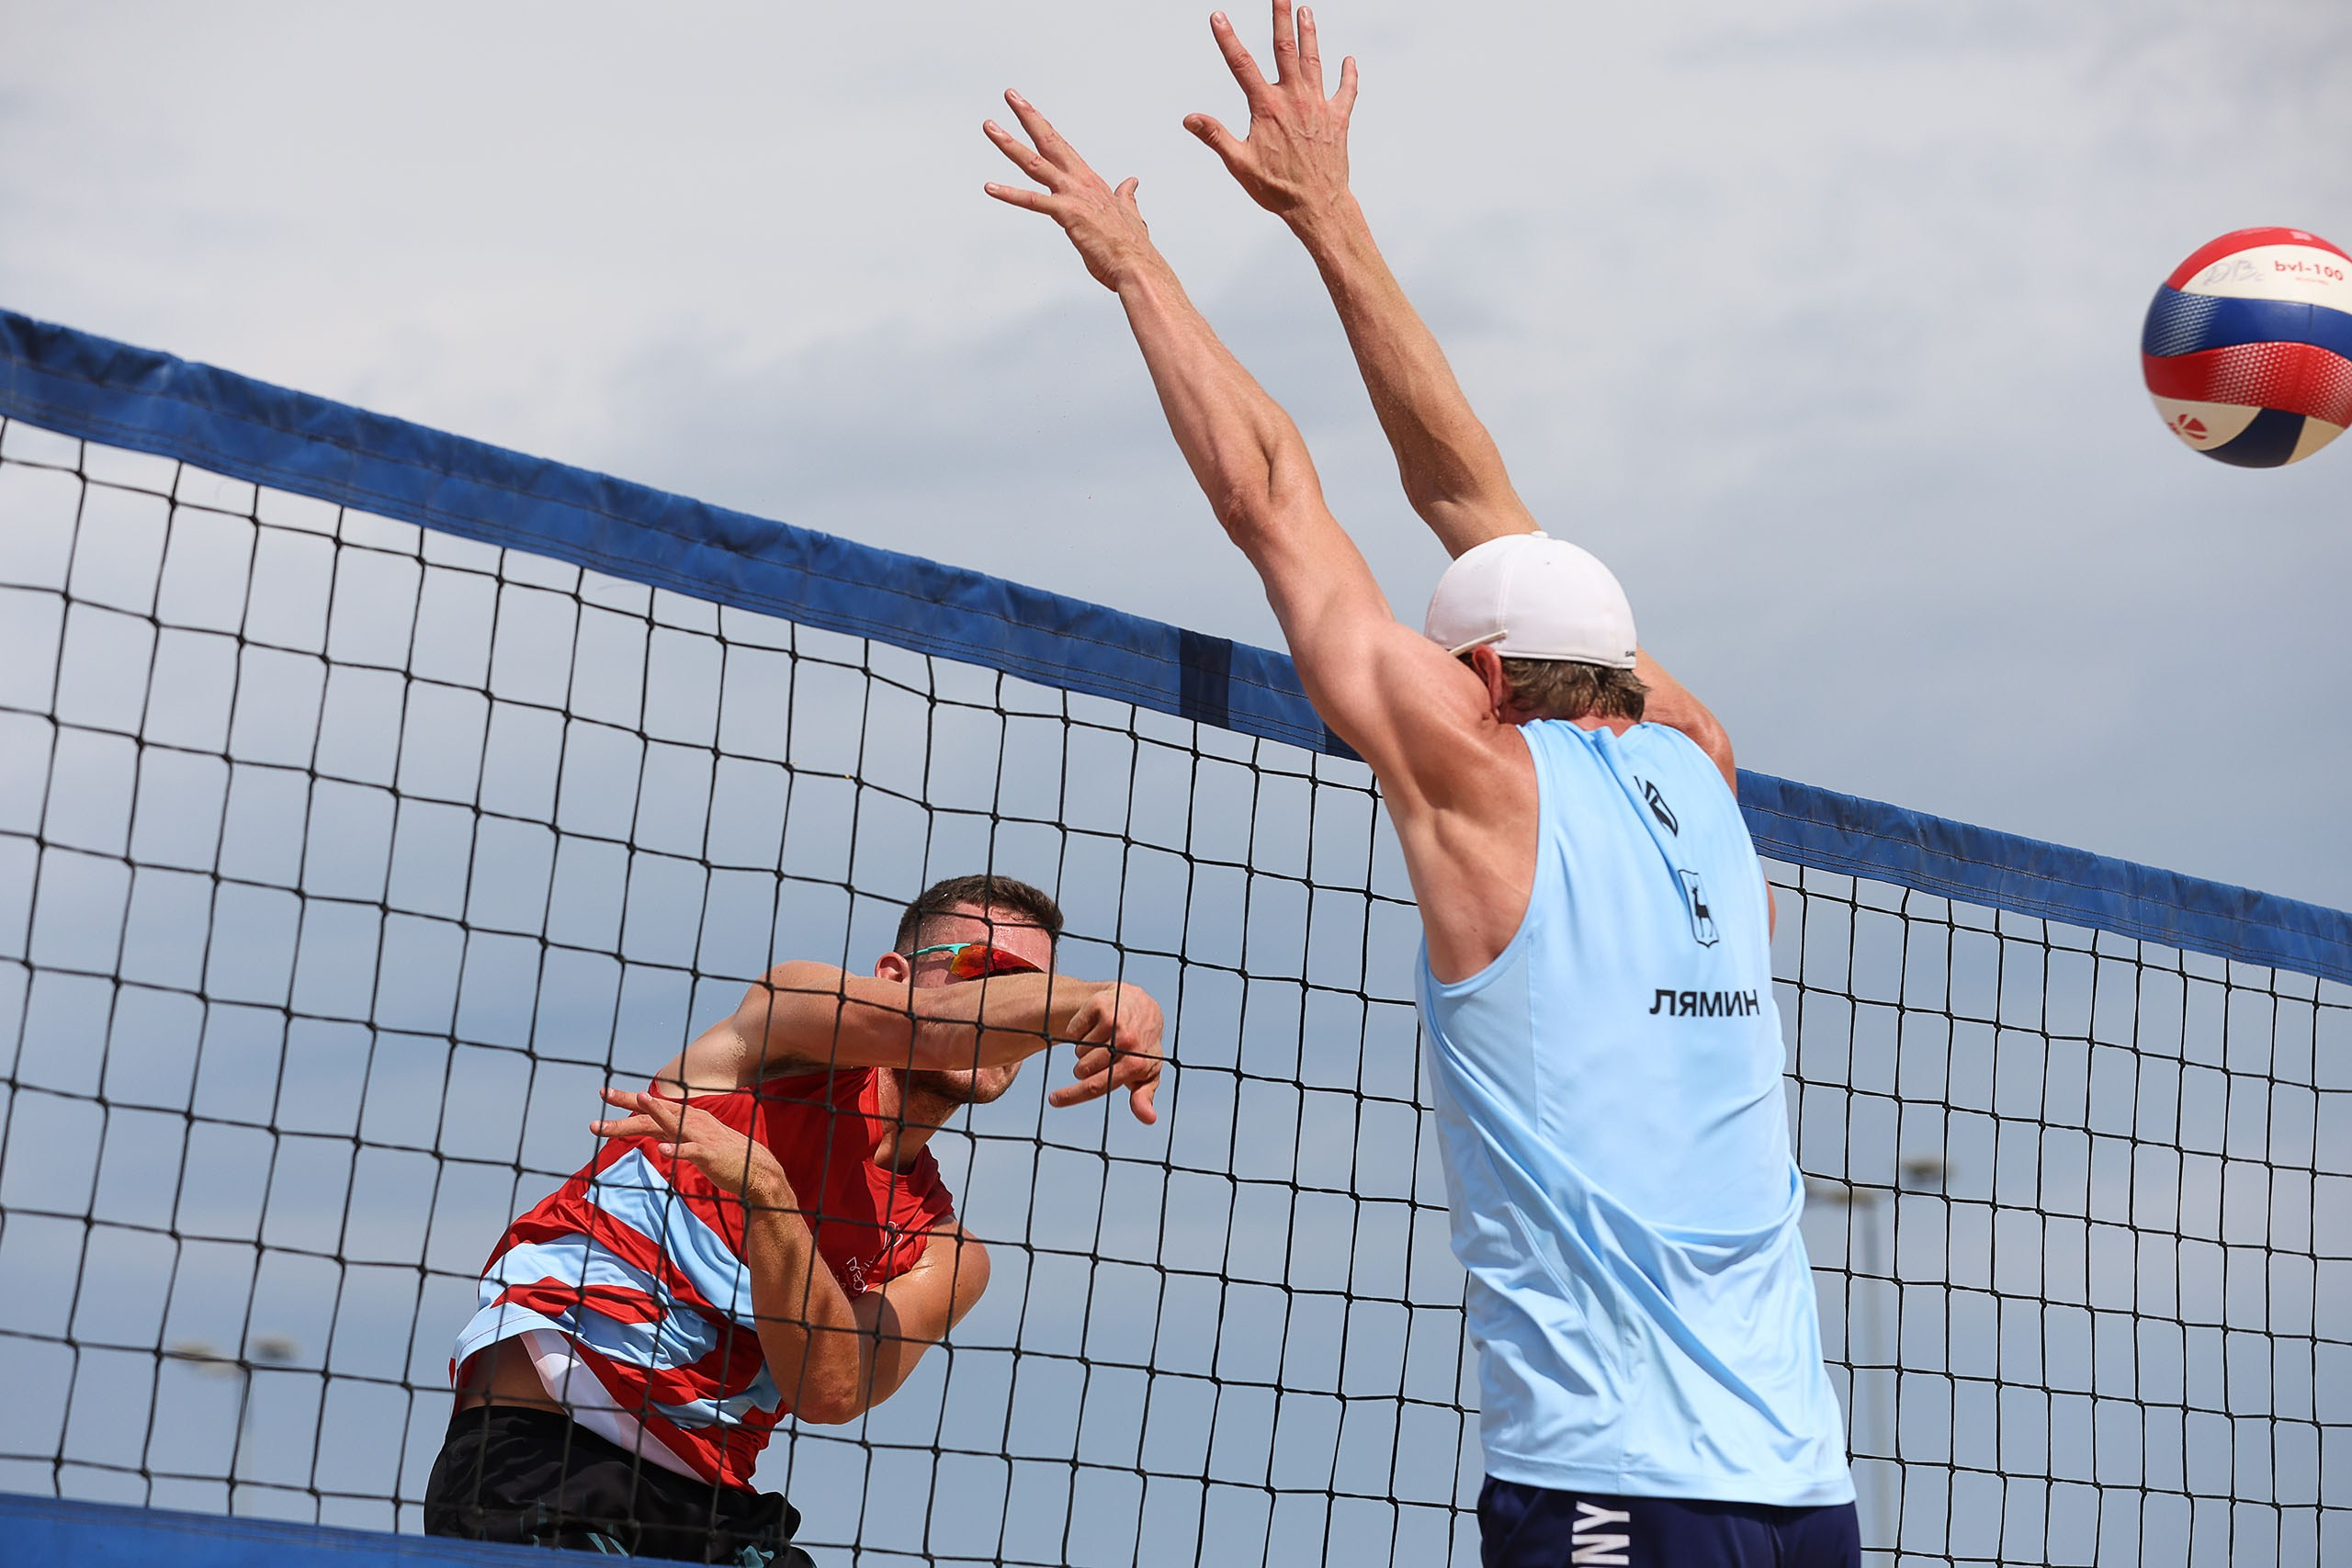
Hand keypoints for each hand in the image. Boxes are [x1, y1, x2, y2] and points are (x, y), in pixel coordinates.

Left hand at [593, 1087, 792, 1205]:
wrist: (754, 1168)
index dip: (627, 1100)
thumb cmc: (719, 1154)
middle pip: (654, 1112)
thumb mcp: (690, 1139)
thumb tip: (646, 1127)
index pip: (650, 1108)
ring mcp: (700, 1136)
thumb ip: (668, 1132)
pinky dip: (676, 1149)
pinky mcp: (709, 1153)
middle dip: (628, 1103)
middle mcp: (690, 1121)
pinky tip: (661, 1149)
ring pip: (674, 1122)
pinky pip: (690, 1151)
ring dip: (656, 1111)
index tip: (604, 1093)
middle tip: (604, 1093)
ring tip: (640, 1100)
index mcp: (685, 1118)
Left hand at [984, 92, 1154, 291]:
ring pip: (1035, 163)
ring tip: (989, 126)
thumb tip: (1132, 182)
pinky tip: (990, 187)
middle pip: (1049, 141)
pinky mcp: (1067, 214)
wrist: (1138, 267)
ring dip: (1010, 144)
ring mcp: (1073, 196)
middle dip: (1028, 116)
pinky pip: (1032, 202)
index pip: (1062, 147)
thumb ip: (1127, 197)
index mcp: (1090, 182)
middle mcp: (1080, 182)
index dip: (1044, 126)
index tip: (1029, 108)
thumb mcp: (1130, 215)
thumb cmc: (1131, 248)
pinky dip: (1010, 194)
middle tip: (1011, 94)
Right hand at [1047, 982, 1165, 1124]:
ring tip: (1103, 1040)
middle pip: (1082, 1070)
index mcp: (1136, 1064)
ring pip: (1078, 1050)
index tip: (1053, 1100)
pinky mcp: (1100, 1005)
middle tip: (1101, 1059)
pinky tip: (1096, 1025)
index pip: (1096, 1085)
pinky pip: (1073, 1031)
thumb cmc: (1142, 1046)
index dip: (1072, 1096)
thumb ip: (1144, 1097)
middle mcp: (1127, 1042)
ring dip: (1085, 1049)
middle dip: (1085, 1069)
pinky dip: (1079, 1031)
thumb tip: (1149, 1119)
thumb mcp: (1147, 1072)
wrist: (1141, 1006)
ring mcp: (1113, 1021)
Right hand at [1185, 2, 1358, 219]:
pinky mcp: (1338, 119)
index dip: (1227, 39)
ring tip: (1307, 11)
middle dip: (1281, 18)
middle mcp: (1295, 99)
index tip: (1218, 17)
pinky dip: (1348, 75)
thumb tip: (1189, 118)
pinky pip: (1346, 91)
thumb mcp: (1239, 164)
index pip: (1241, 65)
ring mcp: (1319, 106)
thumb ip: (1215, 136)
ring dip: (1310, 34)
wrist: (1318, 206)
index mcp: (1267, 107)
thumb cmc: (1276, 189)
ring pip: (1314, 61)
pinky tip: (1348, 60)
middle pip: (1286, 49)